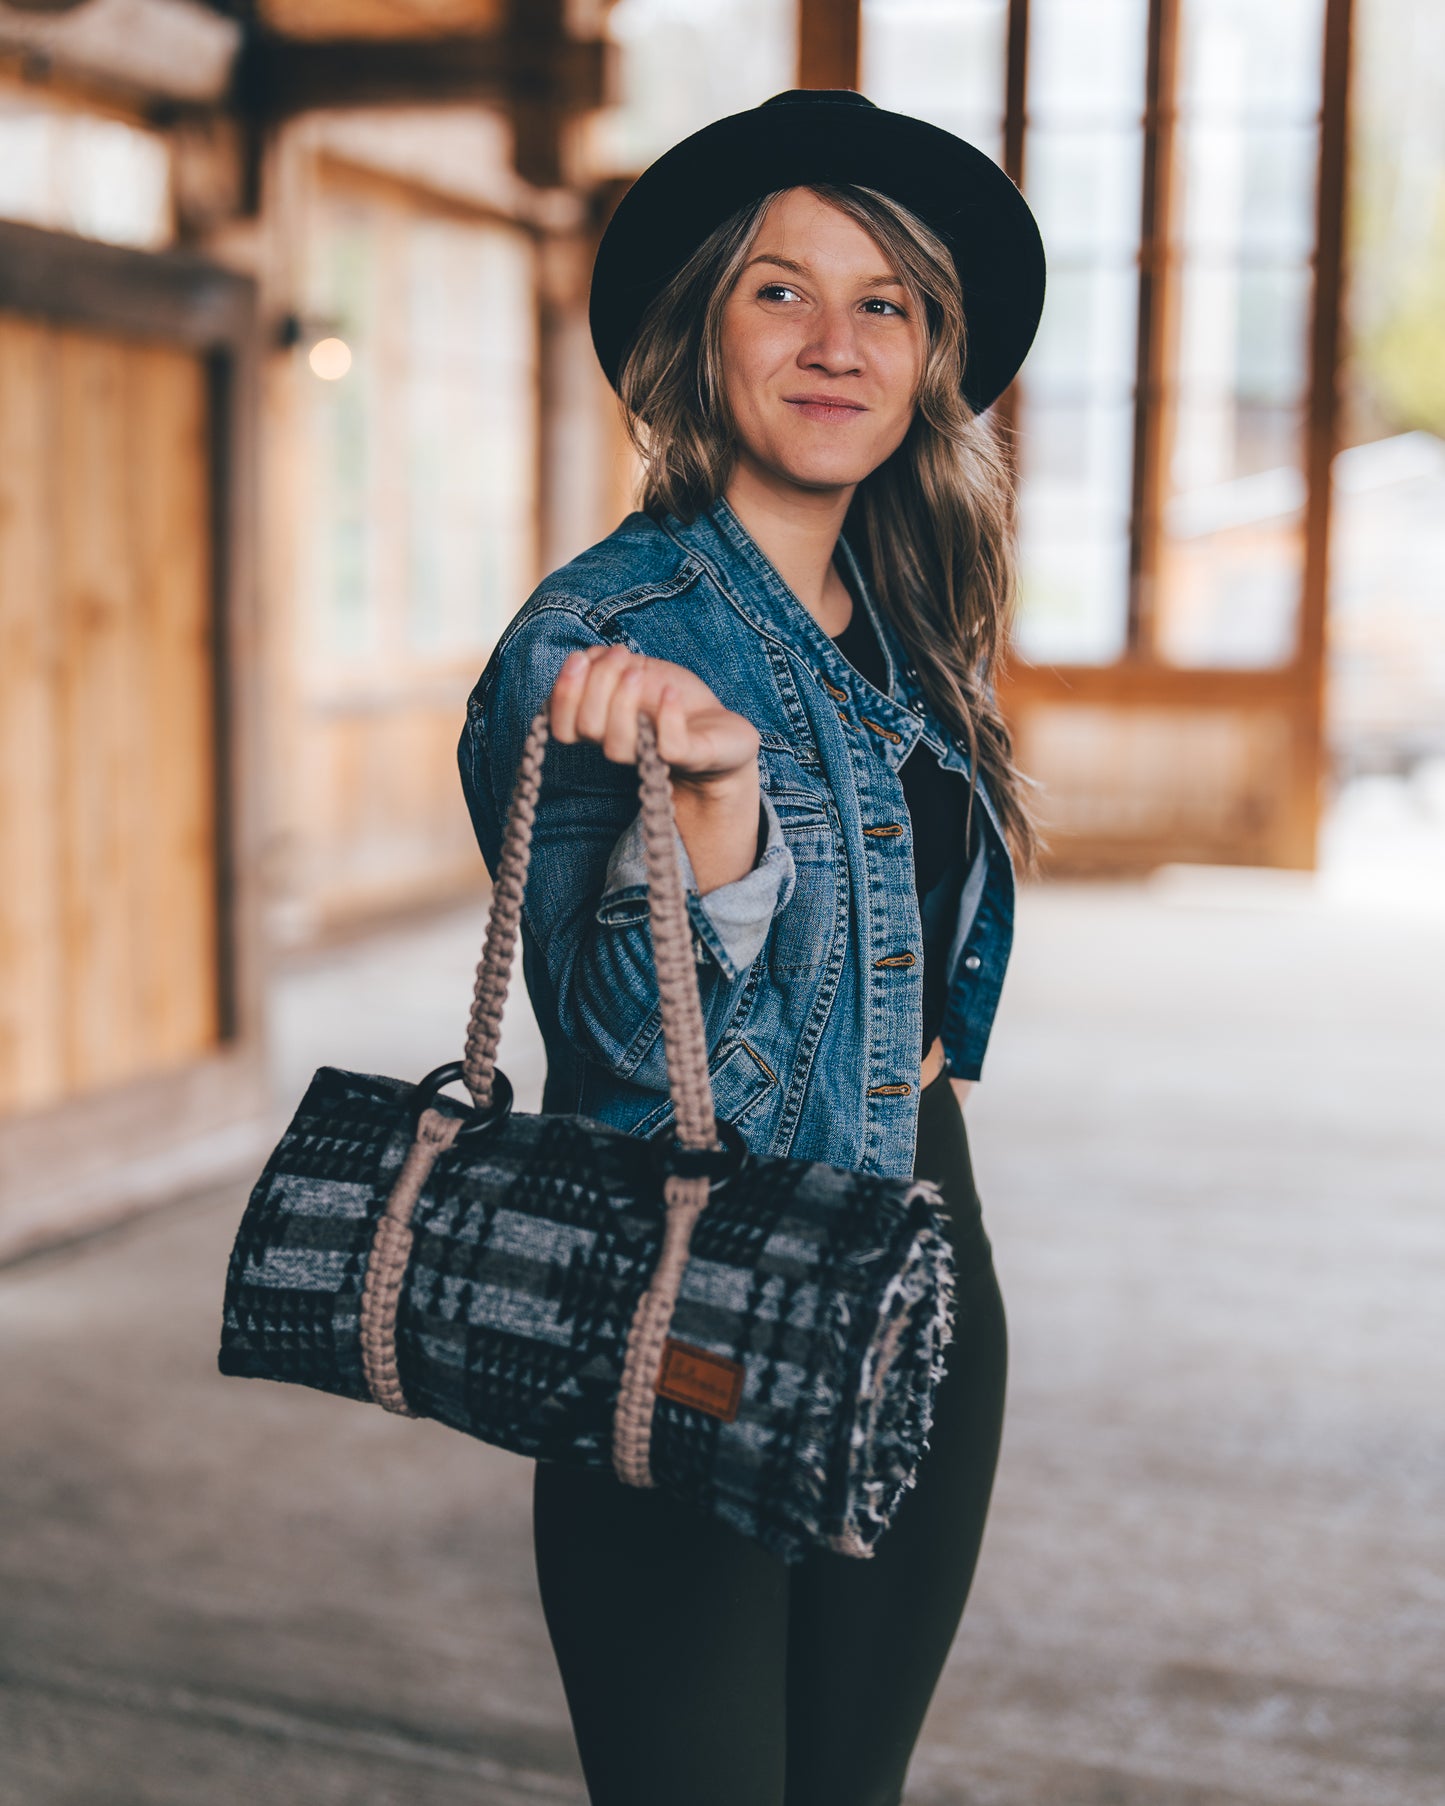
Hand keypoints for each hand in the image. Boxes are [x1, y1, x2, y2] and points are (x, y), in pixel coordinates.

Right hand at [548, 643, 759, 793]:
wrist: (721, 732)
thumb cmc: (674, 701)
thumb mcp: (638, 672)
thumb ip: (606, 665)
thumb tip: (586, 658)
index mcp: (603, 727)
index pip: (562, 727)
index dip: (563, 695)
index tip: (580, 658)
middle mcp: (622, 745)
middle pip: (587, 728)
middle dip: (597, 684)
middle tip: (620, 653)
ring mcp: (653, 755)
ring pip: (616, 746)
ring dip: (622, 699)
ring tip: (638, 670)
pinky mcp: (690, 758)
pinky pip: (669, 747)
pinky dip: (667, 715)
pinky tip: (670, 692)